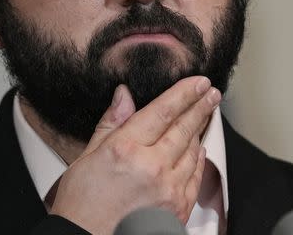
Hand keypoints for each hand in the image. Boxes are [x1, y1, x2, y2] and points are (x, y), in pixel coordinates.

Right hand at [49, 76, 221, 234]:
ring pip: (192, 151)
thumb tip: (124, 95)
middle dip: (200, 106)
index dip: (184, 93)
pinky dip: (199, 160)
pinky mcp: (177, 209)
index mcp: (126, 149)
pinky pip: (195, 177)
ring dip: (201, 130)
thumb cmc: (81, 206)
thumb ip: (111, 124)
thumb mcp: (87, 158)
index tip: (198, 82)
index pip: (163, 111)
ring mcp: (168, 190)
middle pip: (183, 128)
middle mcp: (151, 167)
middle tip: (211, 92)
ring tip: (206, 115)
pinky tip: (199, 149)